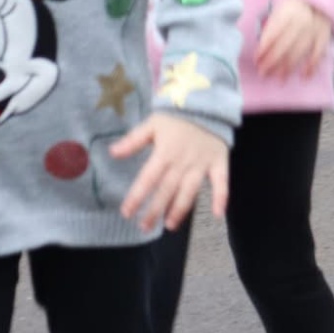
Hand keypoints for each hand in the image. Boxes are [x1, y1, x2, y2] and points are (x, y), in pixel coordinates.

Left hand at [112, 113, 228, 231]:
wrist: (207, 104)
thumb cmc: (177, 117)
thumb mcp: (152, 123)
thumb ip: (134, 140)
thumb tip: (112, 152)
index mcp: (165, 153)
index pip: (148, 179)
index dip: (137, 196)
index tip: (126, 213)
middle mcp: (183, 162)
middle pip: (167, 190)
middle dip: (155, 210)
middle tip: (144, 227)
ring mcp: (202, 164)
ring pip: (190, 191)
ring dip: (180, 209)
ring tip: (169, 225)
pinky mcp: (219, 163)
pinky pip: (221, 182)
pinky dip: (221, 197)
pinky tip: (218, 214)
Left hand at [256, 0, 333, 80]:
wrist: (316, 0)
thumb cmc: (291, 10)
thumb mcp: (278, 12)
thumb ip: (270, 29)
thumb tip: (260, 52)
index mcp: (286, 13)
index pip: (273, 32)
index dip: (264, 47)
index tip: (256, 60)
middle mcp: (301, 20)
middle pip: (285, 44)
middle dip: (273, 61)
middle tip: (264, 73)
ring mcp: (314, 28)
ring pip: (300, 50)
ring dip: (289, 66)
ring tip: (280, 79)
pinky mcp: (324, 35)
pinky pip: (318, 52)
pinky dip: (312, 65)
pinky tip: (304, 76)